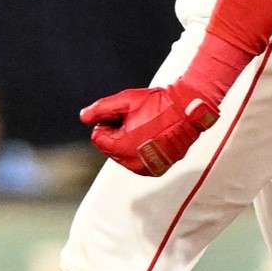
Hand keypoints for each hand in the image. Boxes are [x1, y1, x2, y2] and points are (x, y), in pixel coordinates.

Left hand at [82, 84, 219, 176]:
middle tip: (136, 118)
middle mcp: (131, 163)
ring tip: (146, 126)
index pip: (98, 138)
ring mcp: (146, 168)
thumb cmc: (158, 103)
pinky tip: (153, 136)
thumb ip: (101, 109)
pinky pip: (139, 162)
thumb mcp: (126, 101)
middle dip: (117, 133)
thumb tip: (83, 117)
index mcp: (120, 147)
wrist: (188, 110)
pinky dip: (141, 150)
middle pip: (110, 148)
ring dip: (129, 142)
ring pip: (124, 156)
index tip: (125, 114)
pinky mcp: (157, 169)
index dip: (108, 122)